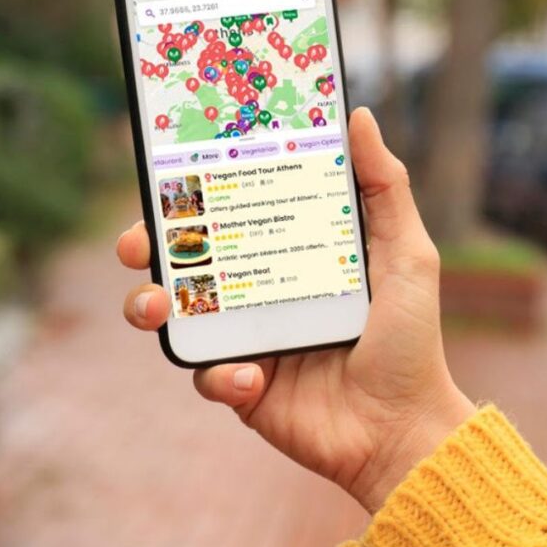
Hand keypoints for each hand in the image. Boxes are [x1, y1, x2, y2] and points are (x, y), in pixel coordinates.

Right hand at [118, 108, 475, 512]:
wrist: (404, 429)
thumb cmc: (411, 339)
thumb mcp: (407, 253)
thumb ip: (384, 187)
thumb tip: (357, 117)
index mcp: (288, 253)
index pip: (229, 210)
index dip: (190, 191)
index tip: (165, 171)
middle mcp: (258, 291)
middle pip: (184, 258)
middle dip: (146, 244)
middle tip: (135, 242)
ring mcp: (244, 339)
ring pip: (174, 314)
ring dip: (148, 304)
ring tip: (155, 306)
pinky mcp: (240, 387)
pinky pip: (206, 375)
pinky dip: (220, 373)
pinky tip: (253, 375)